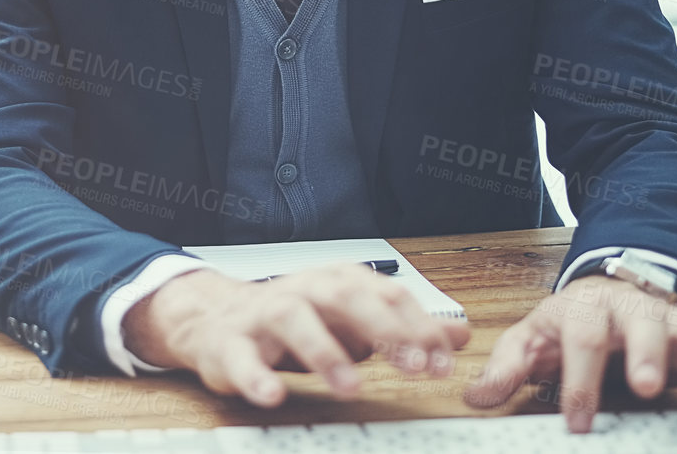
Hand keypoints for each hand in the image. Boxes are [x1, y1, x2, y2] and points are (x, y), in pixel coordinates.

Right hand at [123, 264, 470, 406]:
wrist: (218, 319)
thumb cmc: (297, 319)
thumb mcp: (354, 319)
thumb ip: (404, 327)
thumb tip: (459, 334)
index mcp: (337, 282)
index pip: (384, 294)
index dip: (416, 325)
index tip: (442, 360)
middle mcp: (303, 291)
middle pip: (344, 296)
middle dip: (382, 328)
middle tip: (412, 365)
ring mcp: (264, 316)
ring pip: (293, 319)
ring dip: (323, 350)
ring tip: (349, 385)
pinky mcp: (230, 345)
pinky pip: (241, 358)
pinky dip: (255, 376)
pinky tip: (272, 394)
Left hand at [463, 275, 676, 431]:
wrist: (609, 291)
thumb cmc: (572, 325)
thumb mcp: (535, 340)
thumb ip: (509, 367)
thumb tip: (474, 396)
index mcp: (586, 309)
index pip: (581, 334)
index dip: (579, 376)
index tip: (578, 421)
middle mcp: (635, 308)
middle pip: (644, 320)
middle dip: (647, 353)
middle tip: (646, 388)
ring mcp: (676, 316)